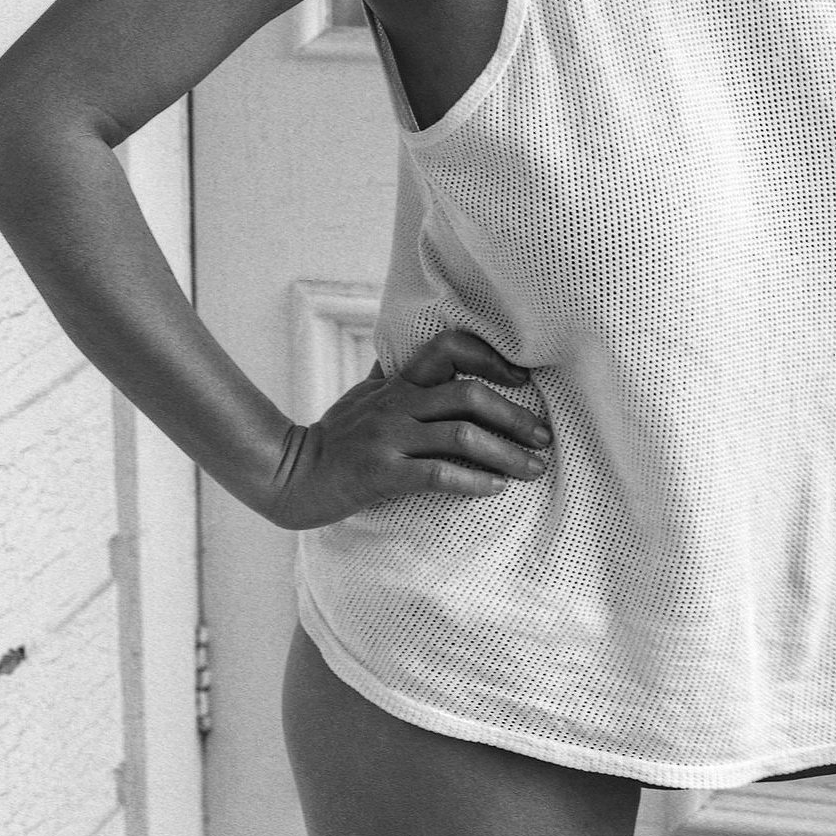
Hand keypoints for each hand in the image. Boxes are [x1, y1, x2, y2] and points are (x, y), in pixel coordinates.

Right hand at [261, 328, 551, 530]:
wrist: (291, 476)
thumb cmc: (335, 436)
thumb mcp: (364, 394)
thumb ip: (393, 374)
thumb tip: (408, 349)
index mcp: (399, 382)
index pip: (449, 347)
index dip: (490, 356)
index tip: (523, 378)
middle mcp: (398, 403)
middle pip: (470, 394)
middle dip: (516, 415)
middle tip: (544, 437)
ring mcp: (390, 437)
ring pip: (462, 435)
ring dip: (507, 453)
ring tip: (534, 469)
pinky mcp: (382, 473)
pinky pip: (438, 474)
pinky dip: (474, 481)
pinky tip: (496, 489)